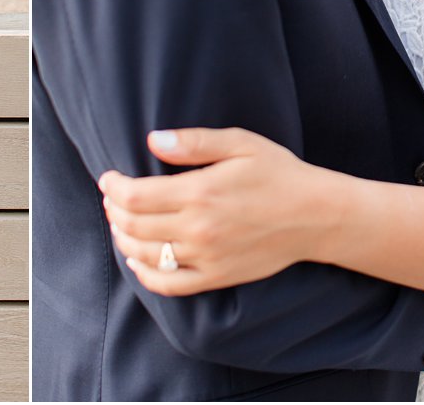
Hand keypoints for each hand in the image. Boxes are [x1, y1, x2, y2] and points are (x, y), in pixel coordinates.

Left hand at [98, 127, 328, 296]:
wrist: (315, 216)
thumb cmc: (277, 173)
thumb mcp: (239, 143)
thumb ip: (194, 141)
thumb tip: (152, 139)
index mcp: (200, 193)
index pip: (135, 196)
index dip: (113, 187)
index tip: (108, 178)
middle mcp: (198, 229)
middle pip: (134, 225)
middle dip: (114, 210)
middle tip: (111, 197)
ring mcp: (206, 257)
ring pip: (146, 255)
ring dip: (123, 238)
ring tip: (119, 223)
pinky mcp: (216, 276)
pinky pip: (170, 284)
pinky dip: (146, 274)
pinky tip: (137, 260)